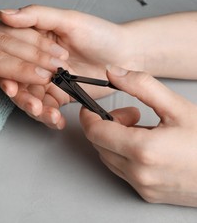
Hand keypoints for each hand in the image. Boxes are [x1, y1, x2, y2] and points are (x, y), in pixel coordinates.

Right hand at [0, 5, 136, 128]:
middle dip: (23, 98)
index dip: (8, 74)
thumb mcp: (68, 20)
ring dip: (36, 110)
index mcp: (33, 42)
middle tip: (33, 106)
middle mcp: (37, 62)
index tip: (12, 87)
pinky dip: (50, 117)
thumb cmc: (101, 33)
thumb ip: (36, 16)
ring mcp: (48, 80)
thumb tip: (6, 14)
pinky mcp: (60, 95)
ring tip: (50, 115)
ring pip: (31, 99)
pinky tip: (57, 120)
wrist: (127, 55)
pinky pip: (48, 108)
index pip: (11, 59)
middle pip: (18, 84)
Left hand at [0, 11, 67, 119]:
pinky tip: (39, 37)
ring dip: (36, 42)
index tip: (45, 76)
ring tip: (59, 52)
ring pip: (10, 32)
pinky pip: (4, 25)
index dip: (22, 68)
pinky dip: (25, 32)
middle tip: (62, 65)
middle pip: (9, 42)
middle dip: (38, 54)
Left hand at [80, 65, 196, 206]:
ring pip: (109, 158)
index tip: (91, 107)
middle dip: (107, 125)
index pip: (95, 132)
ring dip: (115, 141)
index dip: (88, 116)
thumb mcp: (177, 107)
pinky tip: (147, 147)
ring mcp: (142, 186)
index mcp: (143, 150)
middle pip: (99, 144)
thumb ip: (142, 86)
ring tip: (143, 130)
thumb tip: (113, 72)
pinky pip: (122, 171)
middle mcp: (138, 172)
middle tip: (132, 114)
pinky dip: (125, 156)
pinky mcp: (147, 194)